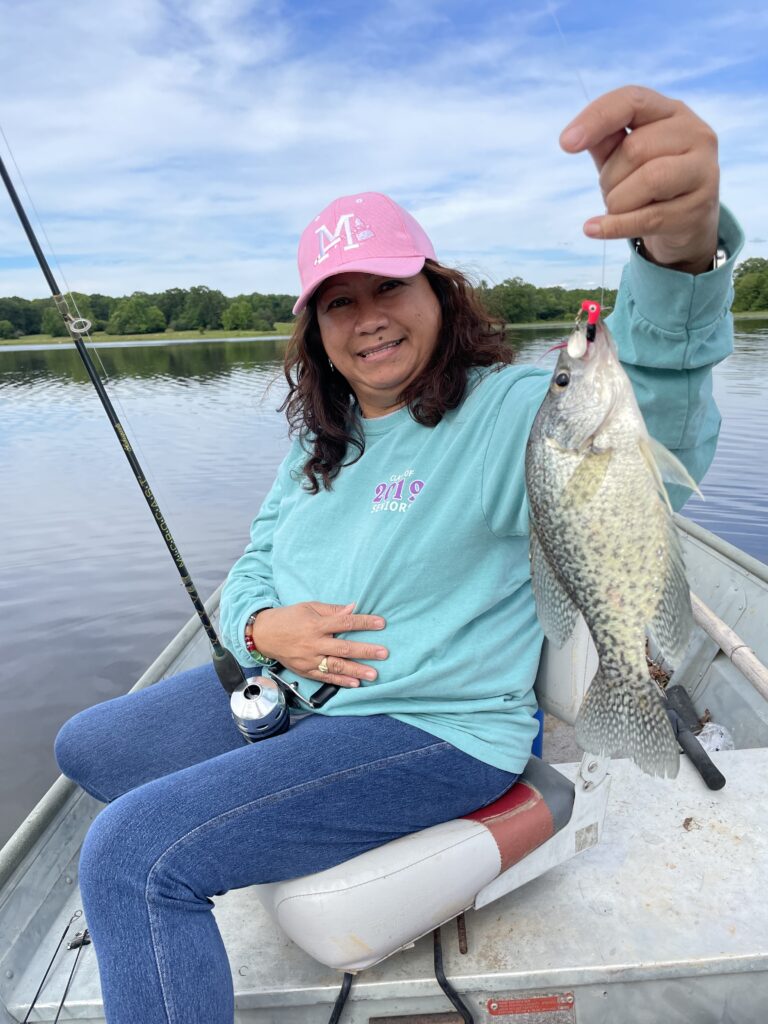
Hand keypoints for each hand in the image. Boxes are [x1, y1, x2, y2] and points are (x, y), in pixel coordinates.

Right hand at [251, 601, 387, 687]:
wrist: (264, 634)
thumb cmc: (289, 617)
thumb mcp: (309, 607)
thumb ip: (332, 610)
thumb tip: (353, 608)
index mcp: (316, 624)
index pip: (345, 623)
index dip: (364, 622)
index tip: (381, 623)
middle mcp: (313, 643)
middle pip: (343, 648)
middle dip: (365, 651)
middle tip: (383, 653)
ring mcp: (309, 659)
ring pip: (336, 666)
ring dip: (356, 670)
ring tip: (374, 674)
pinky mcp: (305, 670)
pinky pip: (325, 677)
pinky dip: (340, 681)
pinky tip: (355, 683)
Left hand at [560, 85, 719, 273]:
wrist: (685, 224)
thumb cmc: (646, 183)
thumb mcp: (621, 157)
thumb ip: (603, 140)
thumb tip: (573, 138)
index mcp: (672, 112)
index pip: (632, 100)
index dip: (597, 118)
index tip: (566, 143)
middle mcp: (696, 133)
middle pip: (635, 148)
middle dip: (610, 177)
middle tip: (611, 192)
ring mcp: (705, 169)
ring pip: (649, 179)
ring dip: (617, 201)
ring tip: (617, 208)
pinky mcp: (700, 207)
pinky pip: (649, 217)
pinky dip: (614, 226)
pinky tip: (592, 229)